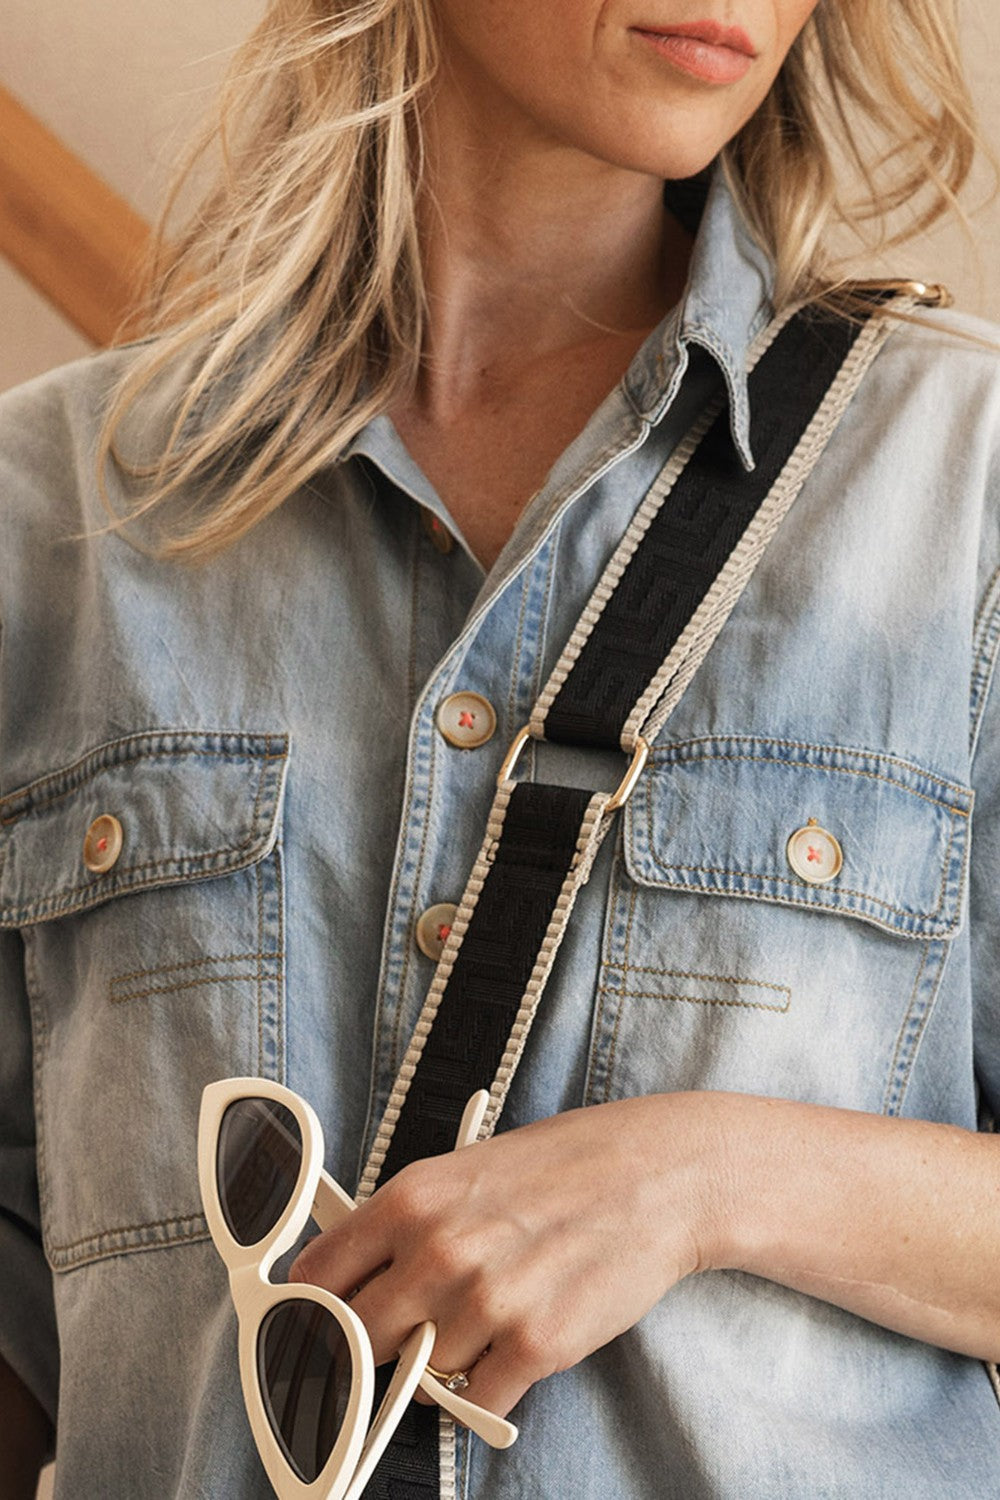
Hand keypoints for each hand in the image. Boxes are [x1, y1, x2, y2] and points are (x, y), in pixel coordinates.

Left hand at [289, 1093, 727, 1417]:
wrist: (657, 1175)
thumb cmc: (562, 1165)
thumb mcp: (466, 1168)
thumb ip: (404, 1220)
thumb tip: (347, 1271)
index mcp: (412, 1199)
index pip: (317, 1276)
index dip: (311, 1305)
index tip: (315, 1321)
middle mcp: (439, 1251)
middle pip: (358, 1338)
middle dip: (373, 1343)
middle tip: (400, 1335)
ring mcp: (487, 1303)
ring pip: (421, 1373)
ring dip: (441, 1363)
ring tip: (480, 1323)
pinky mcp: (537, 1345)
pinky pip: (479, 1398)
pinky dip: (487, 1388)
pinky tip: (508, 1349)